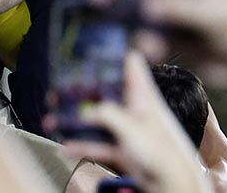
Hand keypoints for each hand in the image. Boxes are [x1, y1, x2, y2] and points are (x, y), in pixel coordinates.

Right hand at [62, 51, 211, 192]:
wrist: (172, 185)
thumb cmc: (164, 154)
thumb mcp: (132, 128)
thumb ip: (108, 115)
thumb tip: (86, 111)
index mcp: (143, 96)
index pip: (130, 63)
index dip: (113, 52)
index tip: (94, 47)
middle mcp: (135, 109)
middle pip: (106, 93)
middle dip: (83, 92)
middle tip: (61, 89)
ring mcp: (129, 129)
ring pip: (98, 119)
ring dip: (77, 121)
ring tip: (54, 120)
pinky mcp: (124, 148)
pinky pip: (98, 143)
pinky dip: (83, 145)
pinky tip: (67, 147)